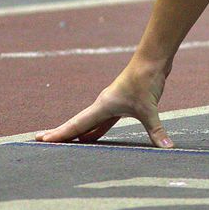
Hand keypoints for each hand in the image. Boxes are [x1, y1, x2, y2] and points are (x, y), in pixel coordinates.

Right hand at [36, 64, 170, 146]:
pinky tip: (91, 139)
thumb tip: (167, 149)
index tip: (42, 139)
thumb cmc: (146, 80)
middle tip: (41, 140)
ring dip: (77, 134)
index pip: (76, 124)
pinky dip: (94, 132)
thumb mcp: (150, 109)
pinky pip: (102, 123)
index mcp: (102, 106)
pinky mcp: (121, 104)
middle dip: (61, 133)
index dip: (60, 134)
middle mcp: (102, 105)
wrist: (152, 60)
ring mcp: (110, 105)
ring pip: (89, 123)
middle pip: (77, 124)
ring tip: (65, 145)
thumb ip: (156, 130)